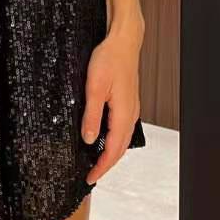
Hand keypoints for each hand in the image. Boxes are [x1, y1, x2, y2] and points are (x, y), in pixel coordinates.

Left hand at [81, 28, 142, 184]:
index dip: (102, 166)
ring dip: (110, 151)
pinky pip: (121, 126)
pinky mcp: (128, 100)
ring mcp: (131, 107)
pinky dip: (113, 138)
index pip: (114, 150)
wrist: (123, 41)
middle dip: (106, 163)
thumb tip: (89, 139)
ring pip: (122, 138)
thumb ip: (92, 115)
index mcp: (124, 114)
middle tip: (91, 173)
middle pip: (120, 148)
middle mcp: (131, 114)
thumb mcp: (95, 88)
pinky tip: (103, 136)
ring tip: (96, 160)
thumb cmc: (109, 59)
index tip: (90, 178)